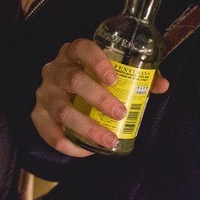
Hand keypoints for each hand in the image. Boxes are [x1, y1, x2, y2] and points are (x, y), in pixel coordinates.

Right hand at [31, 38, 168, 156]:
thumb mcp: (108, 70)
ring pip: (63, 110)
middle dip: (99, 99)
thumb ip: (136, 75)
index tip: (114, 79)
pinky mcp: (37, 115)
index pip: (82, 49)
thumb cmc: (89, 76)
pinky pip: (51, 134)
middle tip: (120, 112)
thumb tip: (161, 85)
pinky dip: (70, 145)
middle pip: (73, 80)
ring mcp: (45, 93)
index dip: (97, 62)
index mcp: (73, 52)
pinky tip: (87, 151)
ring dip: (88, 127)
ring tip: (110, 139)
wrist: (57, 88)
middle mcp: (55, 69)